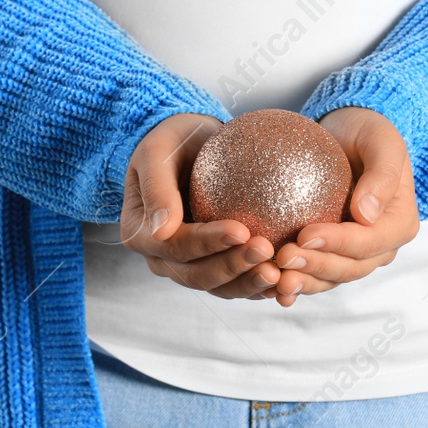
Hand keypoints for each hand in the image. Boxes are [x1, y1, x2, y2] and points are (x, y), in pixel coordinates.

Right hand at [121, 113, 281, 298]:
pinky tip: (286, 279)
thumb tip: (160, 231)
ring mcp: (188, 266)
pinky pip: (237, 282)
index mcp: (141, 235)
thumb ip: (157, 189)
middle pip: (198, 275)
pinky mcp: (215, 265)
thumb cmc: (172, 141)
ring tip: (279, 273)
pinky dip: (259, 285)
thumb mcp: (156, 152)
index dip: (208, 243)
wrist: (190, 145)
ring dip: (249, 283)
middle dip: (233, 267)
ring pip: (219, 286)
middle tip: (267, 251)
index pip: (177, 247)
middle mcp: (162, 258)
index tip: (241, 230)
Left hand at [270, 106, 419, 306]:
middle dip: (316, 267)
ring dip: (303, 283)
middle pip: (349, 268)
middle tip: (282, 257)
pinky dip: (294, 281)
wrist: (348, 135)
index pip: (369, 242)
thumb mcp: (382, 141)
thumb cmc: (367, 133)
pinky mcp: (331, 255)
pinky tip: (269, 285)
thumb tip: (366, 215)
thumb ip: (382, 175)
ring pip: (330, 278)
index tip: (305, 234)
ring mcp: (356, 256)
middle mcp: (380, 247)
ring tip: (275, 280)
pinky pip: (314, 274)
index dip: (338, 243)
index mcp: (399, 224)